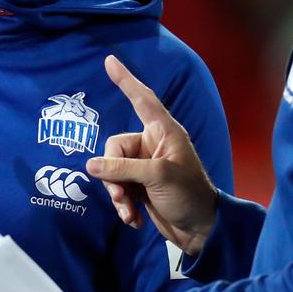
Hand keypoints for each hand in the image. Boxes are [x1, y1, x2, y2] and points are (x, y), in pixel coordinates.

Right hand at [90, 55, 218, 253]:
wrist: (201, 230)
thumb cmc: (188, 194)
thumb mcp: (157, 177)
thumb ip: (123, 169)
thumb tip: (91, 166)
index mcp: (163, 132)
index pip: (141, 99)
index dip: (126, 79)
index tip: (109, 60)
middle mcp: (152, 145)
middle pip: (114, 148)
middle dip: (113, 174)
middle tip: (122, 195)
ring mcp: (145, 167)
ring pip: (113, 171)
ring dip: (117, 194)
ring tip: (129, 212)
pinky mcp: (140, 187)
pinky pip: (118, 188)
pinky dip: (123, 205)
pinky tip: (134, 220)